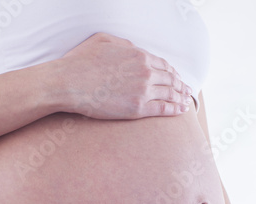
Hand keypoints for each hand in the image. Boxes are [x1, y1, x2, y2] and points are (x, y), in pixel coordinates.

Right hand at [58, 32, 192, 118]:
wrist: (70, 83)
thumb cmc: (81, 62)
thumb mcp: (104, 41)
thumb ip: (124, 44)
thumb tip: (134, 49)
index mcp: (139, 55)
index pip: (163, 64)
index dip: (173, 72)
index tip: (177, 77)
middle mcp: (145, 72)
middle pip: (170, 79)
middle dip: (180, 85)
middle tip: (186, 91)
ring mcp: (142, 91)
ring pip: (169, 94)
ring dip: (180, 98)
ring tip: (185, 102)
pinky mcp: (137, 108)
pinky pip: (163, 108)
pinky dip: (174, 109)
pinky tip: (180, 111)